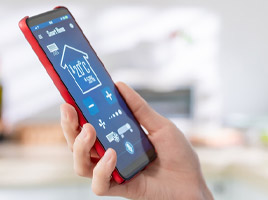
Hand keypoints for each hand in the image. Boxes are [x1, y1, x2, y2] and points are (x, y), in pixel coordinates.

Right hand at [60, 82, 213, 199]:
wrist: (193, 182)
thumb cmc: (178, 155)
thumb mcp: (160, 126)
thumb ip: (139, 109)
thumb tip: (119, 85)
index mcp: (118, 138)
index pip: (89, 126)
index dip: (76, 114)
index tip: (69, 98)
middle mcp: (111, 155)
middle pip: (78, 144)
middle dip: (69, 127)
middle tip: (70, 110)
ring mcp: (114, 173)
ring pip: (81, 165)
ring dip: (80, 147)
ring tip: (90, 130)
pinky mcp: (120, 189)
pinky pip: (99, 185)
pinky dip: (101, 170)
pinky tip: (111, 155)